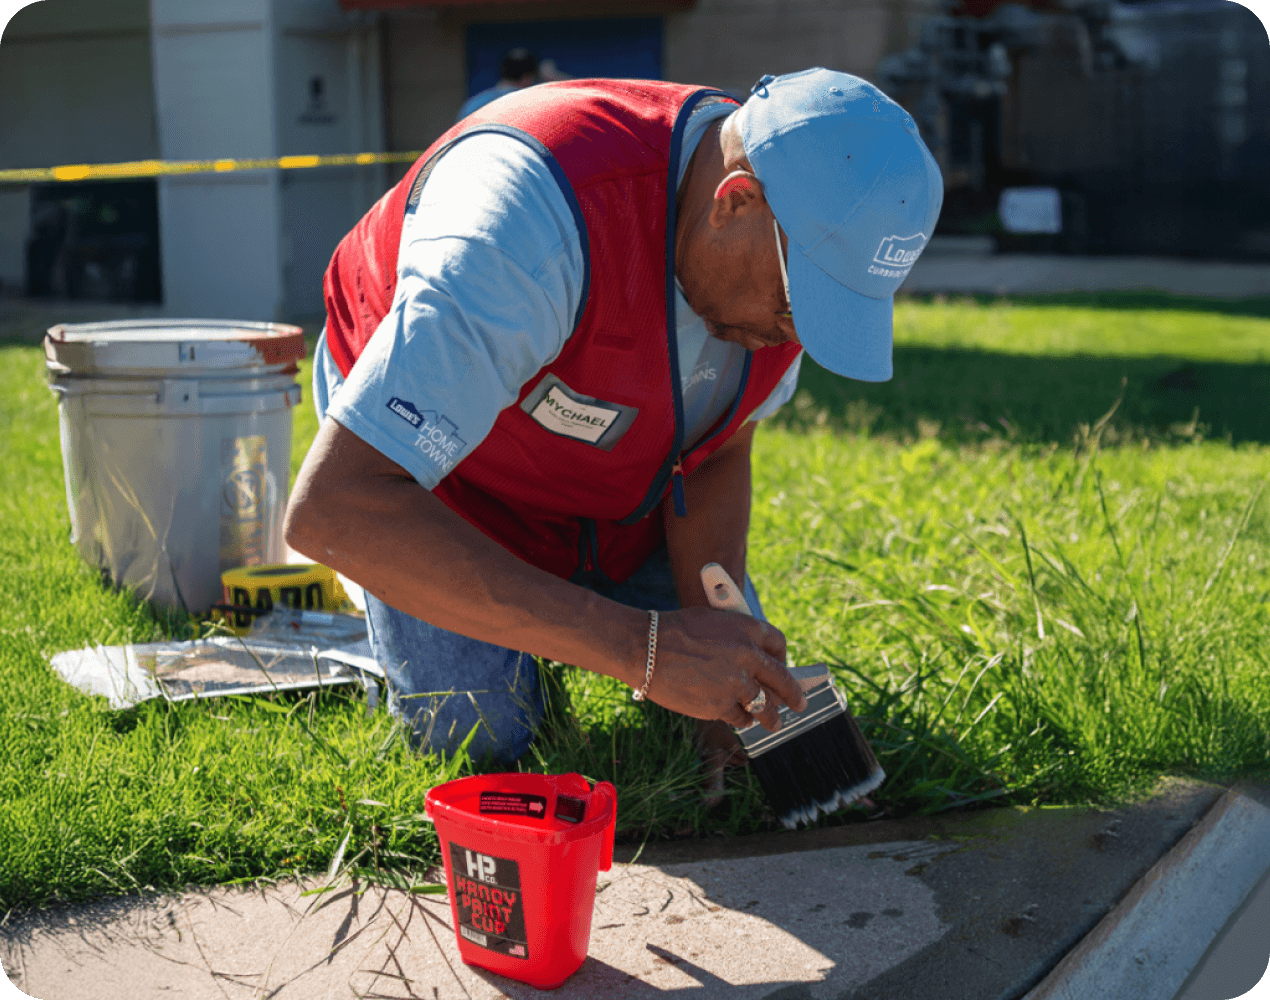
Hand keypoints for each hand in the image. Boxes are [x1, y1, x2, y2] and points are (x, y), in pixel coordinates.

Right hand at [639, 607, 807, 731]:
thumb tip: (755, 659)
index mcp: (748, 629)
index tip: (784, 670)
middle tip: (798, 704)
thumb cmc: (674, 630)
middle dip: (793, 696)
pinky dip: (741, 718)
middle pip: (782, 681)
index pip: (779, 647)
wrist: (646, 648)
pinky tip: (740, 719)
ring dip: (770, 716)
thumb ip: (737, 638)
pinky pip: (740, 717)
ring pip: (764, 707)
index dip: (783, 660)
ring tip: (773, 722)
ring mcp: (736, 684)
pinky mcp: (720, 705)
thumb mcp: (713, 621)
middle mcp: (748, 657)